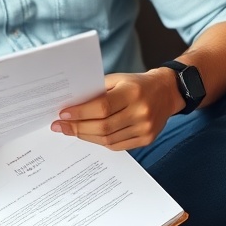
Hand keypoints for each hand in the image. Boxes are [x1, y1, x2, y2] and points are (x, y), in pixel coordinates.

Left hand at [50, 70, 180, 149]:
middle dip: (77, 127)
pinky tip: (88, 135)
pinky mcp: (146, 139)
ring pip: (108, 139)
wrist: (167, 92)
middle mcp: (141, 112)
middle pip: (103, 126)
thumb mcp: (117, 79)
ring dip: (85, 136)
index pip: (102, 107)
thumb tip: (71, 105)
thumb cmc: (136, 84)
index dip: (80, 112)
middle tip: (59, 126)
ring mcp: (145, 128)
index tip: (62, 114)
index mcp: (132, 93)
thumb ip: (97, 92)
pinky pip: (117, 146)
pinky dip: (99, 141)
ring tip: (70, 130)